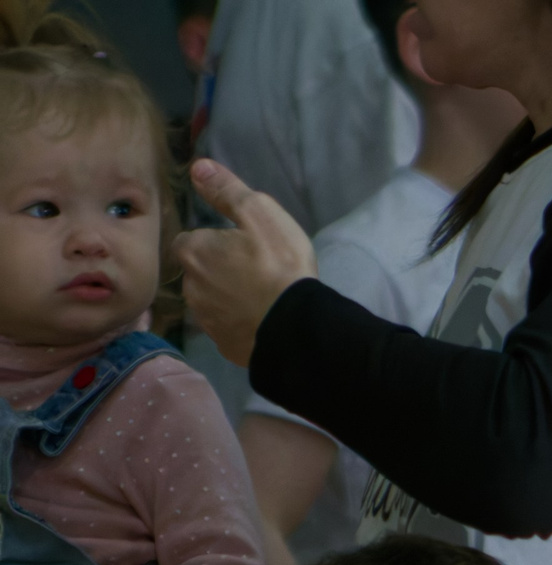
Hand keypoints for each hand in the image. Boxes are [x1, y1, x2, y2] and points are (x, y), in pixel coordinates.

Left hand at [174, 160, 317, 366]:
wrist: (295, 327)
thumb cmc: (278, 265)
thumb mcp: (259, 214)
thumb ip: (227, 190)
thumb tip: (197, 166)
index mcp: (194, 250)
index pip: (189, 240)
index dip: (212, 242)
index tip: (237, 247)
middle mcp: (190, 285)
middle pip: (198, 271)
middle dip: (217, 270)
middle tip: (252, 272)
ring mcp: (205, 318)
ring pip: (209, 300)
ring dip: (225, 297)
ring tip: (257, 298)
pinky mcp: (222, 343)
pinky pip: (225, 327)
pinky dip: (236, 322)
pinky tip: (258, 320)